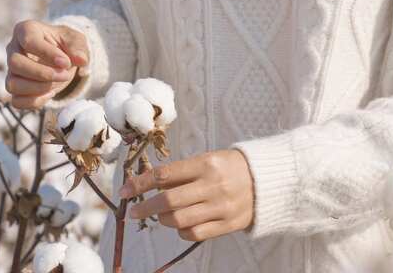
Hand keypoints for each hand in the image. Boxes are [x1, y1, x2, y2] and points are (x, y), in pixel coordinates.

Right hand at [5, 20, 88, 108]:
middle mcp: (13, 49)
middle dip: (43, 74)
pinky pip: (17, 101)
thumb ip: (79, 47)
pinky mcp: (15, 87)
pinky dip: (35, 102)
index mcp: (26, 30)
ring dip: (38, 89)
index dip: (48, 54)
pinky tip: (50, 93)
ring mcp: (12, 70)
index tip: (66, 63)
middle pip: (15, 64)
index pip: (28, 41)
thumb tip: (81, 60)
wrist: (62, 58)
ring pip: (12, 84)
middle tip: (65, 75)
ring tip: (57, 83)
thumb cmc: (65, 44)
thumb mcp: (76, 40)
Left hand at [119, 150, 254, 240]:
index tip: (124, 191)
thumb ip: (181, 171)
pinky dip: (180, 231)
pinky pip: (194, 234)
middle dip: (144, 207)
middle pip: (168, 201)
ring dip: (162, 220)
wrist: (268, 181)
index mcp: (206, 164)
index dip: (140, 184)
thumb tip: (148, 184)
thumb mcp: (208, 159)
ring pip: (178, 220)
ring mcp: (221, 207)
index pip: (164, 175)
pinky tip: (180, 224)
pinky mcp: (228, 224)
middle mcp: (213, 186)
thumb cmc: (231, 166)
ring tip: (159, 215)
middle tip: (132, 211)